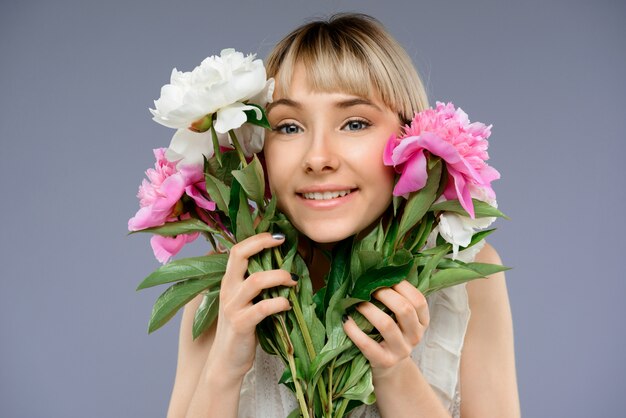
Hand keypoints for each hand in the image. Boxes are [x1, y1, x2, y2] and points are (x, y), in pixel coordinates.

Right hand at [207, 233, 297, 379]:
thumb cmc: (242, 328)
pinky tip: (288, 304)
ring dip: (278, 276)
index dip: (257, 238)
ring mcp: (233, 307)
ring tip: (293, 280)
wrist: (227, 361)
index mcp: (229, 282)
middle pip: (239, 255)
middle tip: (282, 242)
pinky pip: (262, 308)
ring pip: (254, 281)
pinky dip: (279, 303)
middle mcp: (228, 290)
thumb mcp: (245, 301)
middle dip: (262, 243)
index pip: (237, 250)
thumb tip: (281, 263)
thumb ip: (255, 283)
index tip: (278, 235)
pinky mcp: (241, 325)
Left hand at [342, 280, 429, 377]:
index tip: (385, 278)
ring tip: (357, 303)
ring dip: (368, 309)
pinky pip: (367, 344)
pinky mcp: (384, 361)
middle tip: (369, 289)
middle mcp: (415, 336)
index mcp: (422, 322)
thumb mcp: (401, 319)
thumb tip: (377, 271)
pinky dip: (353, 330)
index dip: (402, 286)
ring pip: (386, 324)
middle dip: (385, 294)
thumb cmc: (391, 335)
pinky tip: (346, 320)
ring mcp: (401, 350)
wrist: (389, 368)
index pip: (419, 300)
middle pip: (404, 309)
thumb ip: (396, 299)